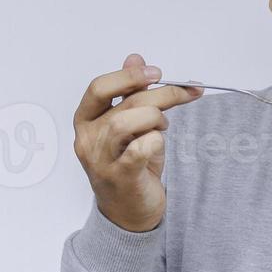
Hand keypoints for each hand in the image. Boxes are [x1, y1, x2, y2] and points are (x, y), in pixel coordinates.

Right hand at [73, 53, 202, 232]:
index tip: (156, 72)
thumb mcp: (130, 126)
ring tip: (163, 127)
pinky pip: (139, 149)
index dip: (128, 75)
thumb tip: (135, 58)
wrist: (129, 213)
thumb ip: (130, 93)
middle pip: (123, 103)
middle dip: (160, 94)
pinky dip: (155, 141)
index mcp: (86, 121)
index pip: (99, 87)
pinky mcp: (120, 177)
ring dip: (155, 118)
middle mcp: (88, 139)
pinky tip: (158, 145)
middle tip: (185, 92)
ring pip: (127, 122)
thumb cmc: (130, 166)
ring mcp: (101, 160)